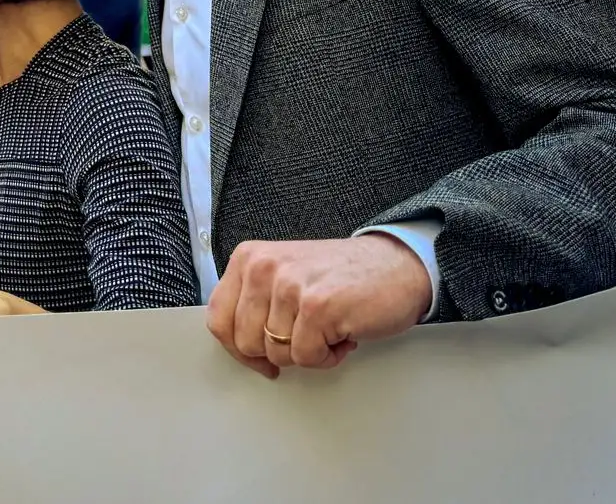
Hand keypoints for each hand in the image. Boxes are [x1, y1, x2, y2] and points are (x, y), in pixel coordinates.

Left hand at [204, 234, 430, 378]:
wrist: (397, 265)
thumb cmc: (341, 277)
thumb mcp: (283, 277)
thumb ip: (253, 303)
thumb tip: (236, 346)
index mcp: (248, 258)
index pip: (218, 319)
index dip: (237, 349)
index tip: (257, 357)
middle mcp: (263, 267)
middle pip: (245, 343)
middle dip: (277, 351)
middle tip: (305, 335)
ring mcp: (289, 286)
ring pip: (276, 354)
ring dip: (307, 352)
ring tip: (326, 328)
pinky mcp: (317, 307)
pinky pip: (305, 357)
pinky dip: (327, 357)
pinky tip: (342, 333)